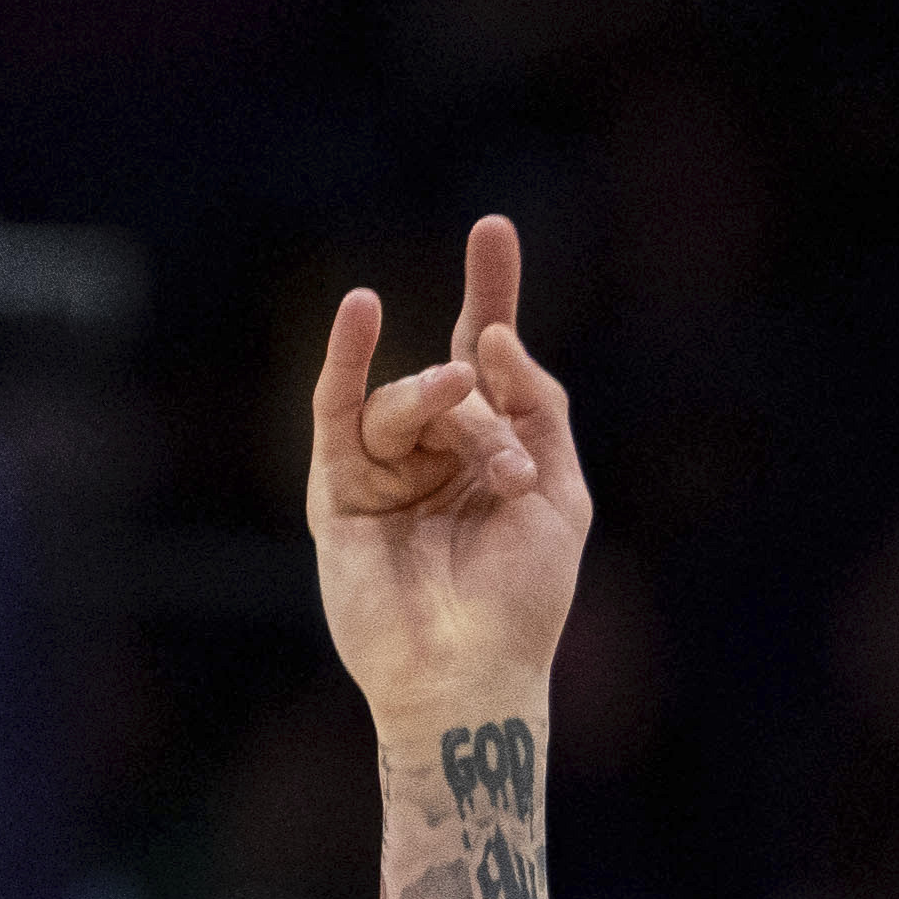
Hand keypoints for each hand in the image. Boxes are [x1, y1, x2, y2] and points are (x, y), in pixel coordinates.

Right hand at [308, 214, 590, 722]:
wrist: (471, 672)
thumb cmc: (524, 601)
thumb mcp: (559, 497)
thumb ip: (540, 411)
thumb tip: (496, 338)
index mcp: (496, 453)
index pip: (491, 357)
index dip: (491, 290)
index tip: (494, 226)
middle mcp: (438, 452)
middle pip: (460, 382)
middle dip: (490, 421)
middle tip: (513, 479)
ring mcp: (386, 467)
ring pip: (409, 400)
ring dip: (445, 418)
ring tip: (485, 473)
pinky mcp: (339, 487)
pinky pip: (340, 406)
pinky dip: (350, 357)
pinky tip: (364, 310)